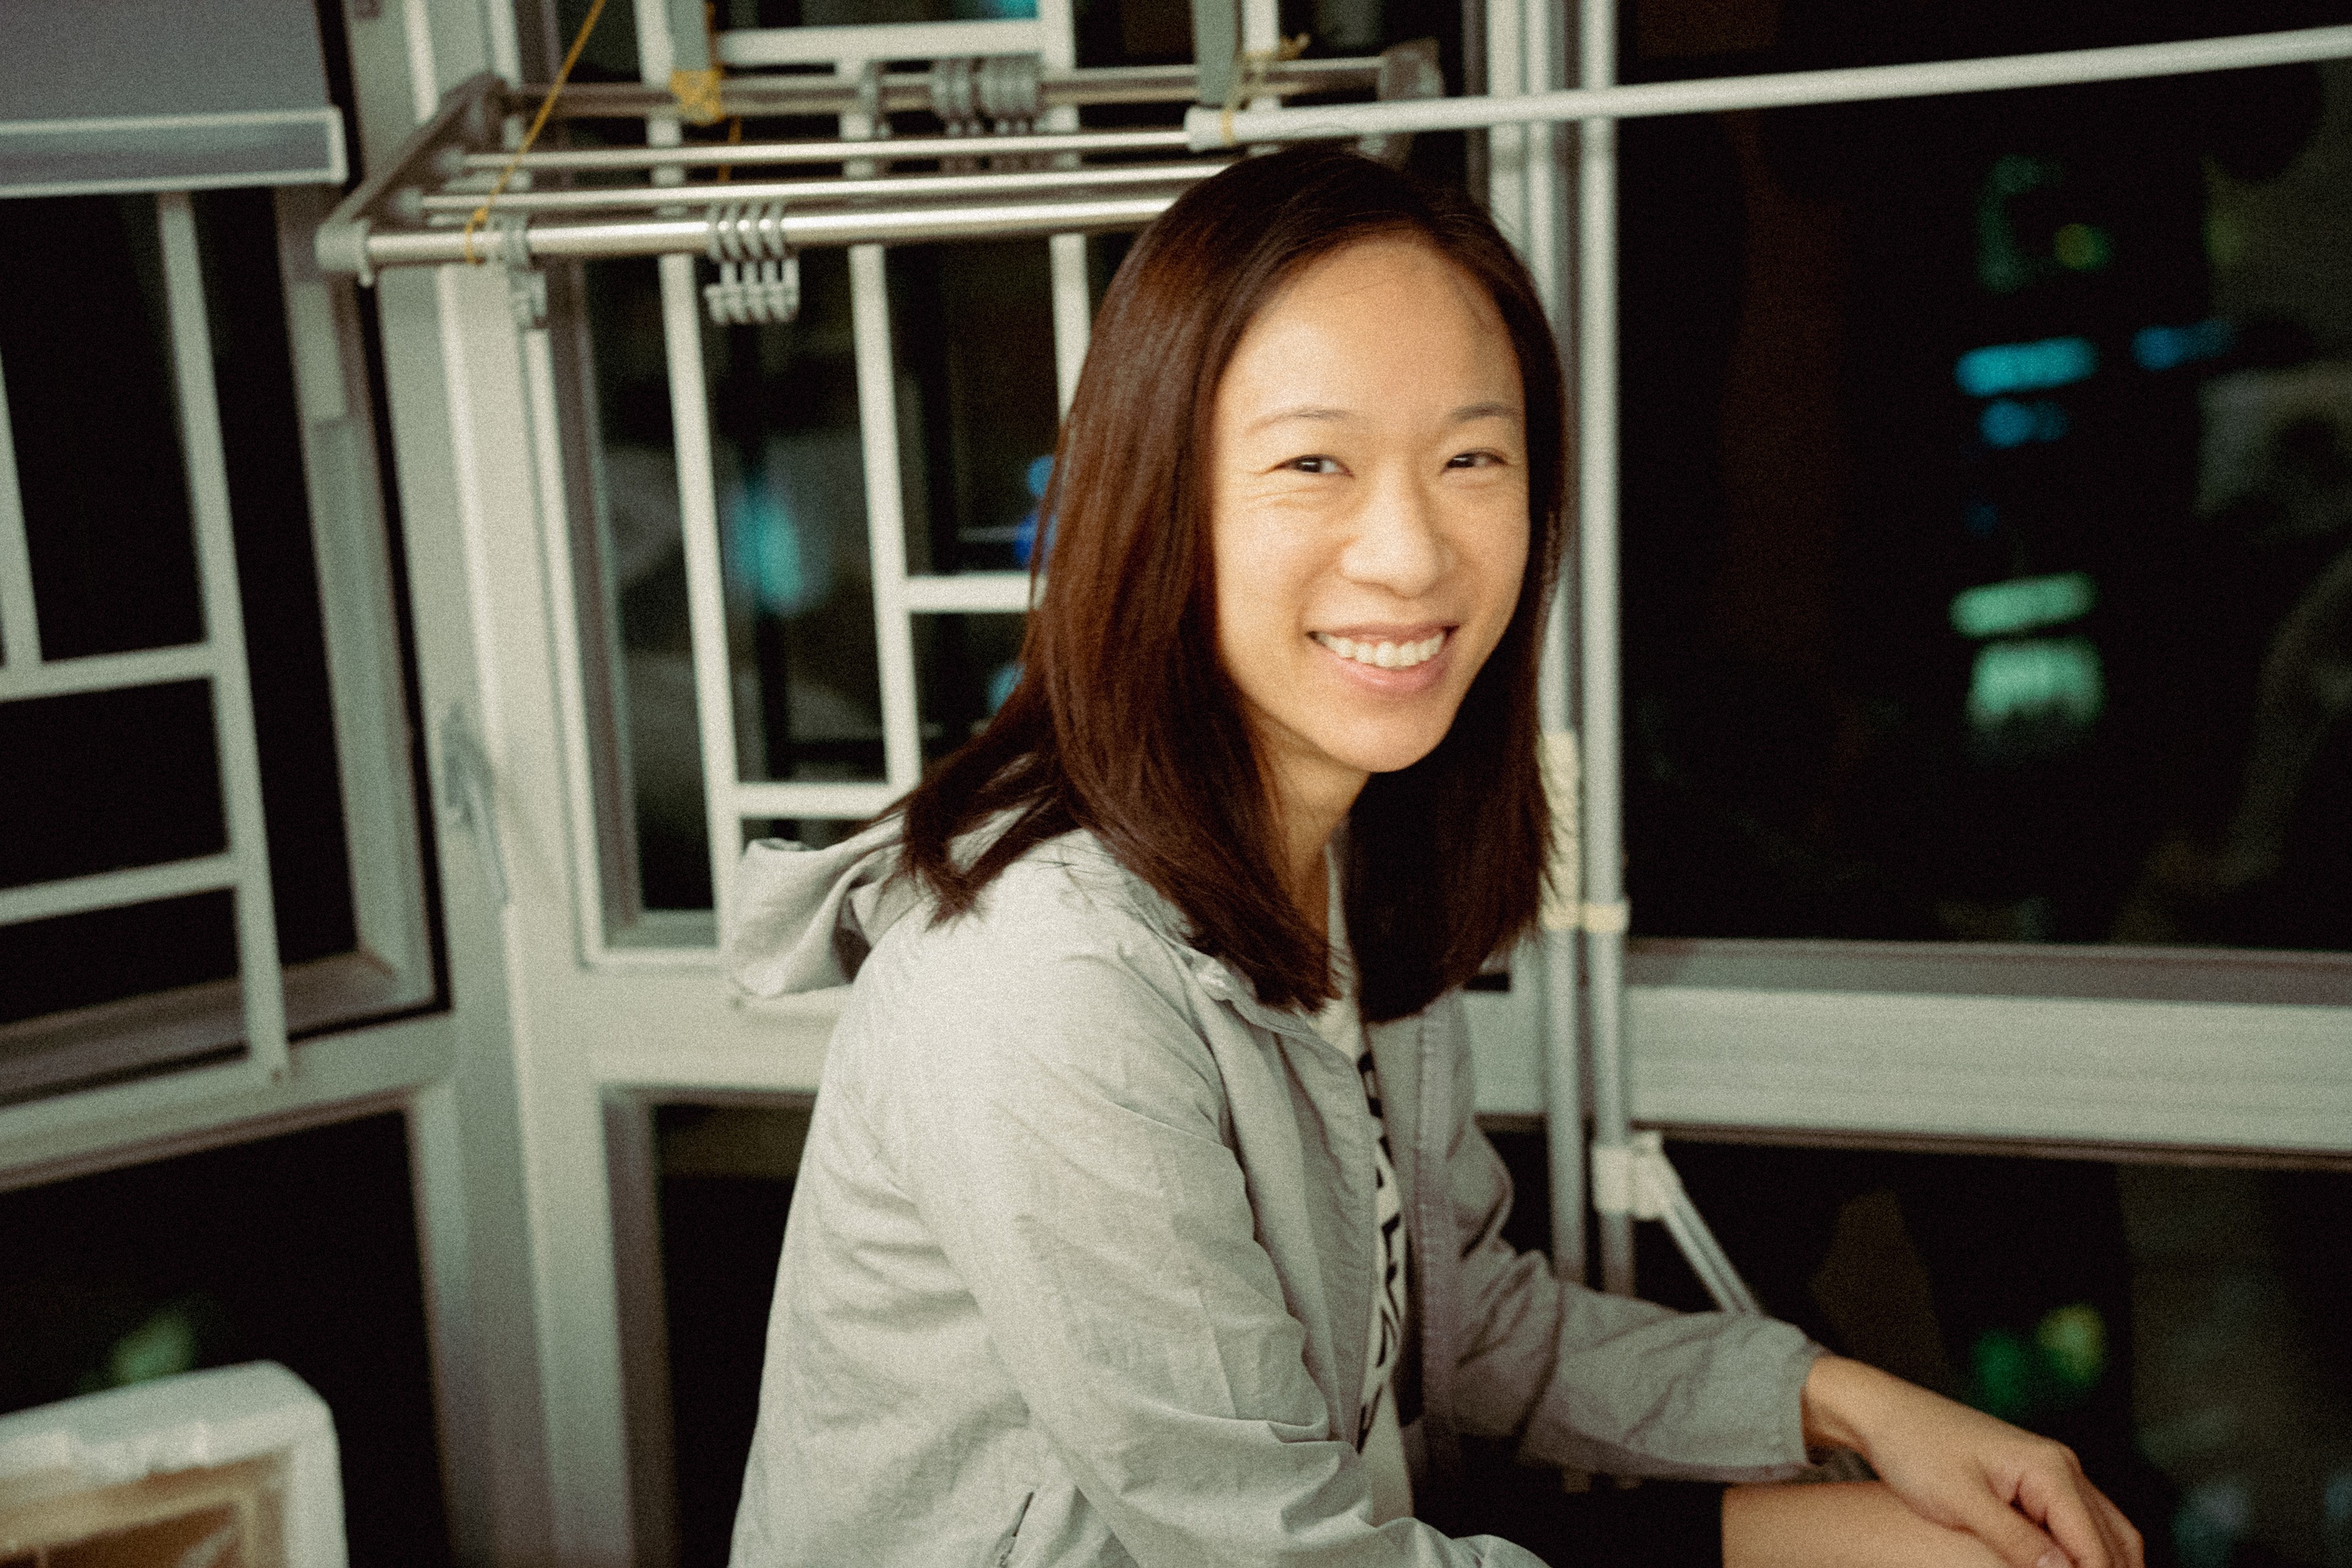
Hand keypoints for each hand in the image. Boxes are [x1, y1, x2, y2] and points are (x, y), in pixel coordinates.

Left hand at [1801, 1354, 2144, 1567]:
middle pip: (2114, 1540)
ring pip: (2102, 1533)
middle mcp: (2062, 1466)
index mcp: (2050, 1468)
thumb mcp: (1960, 1502)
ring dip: (2102, 1566)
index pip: (2095, 1545)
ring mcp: (2052, 1471)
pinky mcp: (2034, 1480)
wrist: (1885, 1413)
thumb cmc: (1914, 1450)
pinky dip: (2082, 1554)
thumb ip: (2014, 1540)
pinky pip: (2076, 1524)